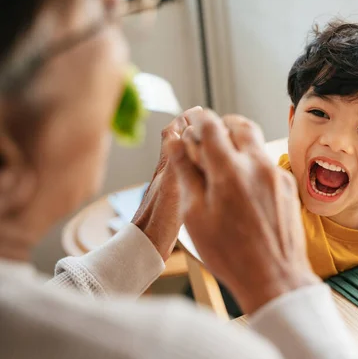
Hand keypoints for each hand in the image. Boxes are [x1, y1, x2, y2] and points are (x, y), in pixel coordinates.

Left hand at [132, 106, 201, 261]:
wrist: (145, 247)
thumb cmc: (157, 220)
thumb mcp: (173, 185)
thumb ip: (179, 158)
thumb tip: (185, 131)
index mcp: (165, 165)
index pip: (173, 132)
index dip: (186, 119)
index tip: (200, 111)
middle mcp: (165, 172)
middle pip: (177, 143)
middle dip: (192, 132)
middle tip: (210, 127)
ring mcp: (168, 187)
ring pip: (182, 160)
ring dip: (194, 150)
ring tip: (212, 149)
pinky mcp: (172, 201)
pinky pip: (186, 177)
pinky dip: (196, 171)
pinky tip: (205, 179)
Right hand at [168, 110, 319, 313]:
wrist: (275, 276)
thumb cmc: (231, 253)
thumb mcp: (195, 216)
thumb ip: (186, 174)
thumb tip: (177, 144)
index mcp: (230, 171)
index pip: (212, 126)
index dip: (197, 122)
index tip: (190, 127)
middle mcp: (257, 165)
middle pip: (239, 125)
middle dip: (221, 126)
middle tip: (208, 141)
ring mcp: (277, 174)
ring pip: (256, 142)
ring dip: (238, 143)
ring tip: (224, 164)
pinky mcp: (288, 185)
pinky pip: (267, 162)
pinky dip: (252, 162)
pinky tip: (243, 186)